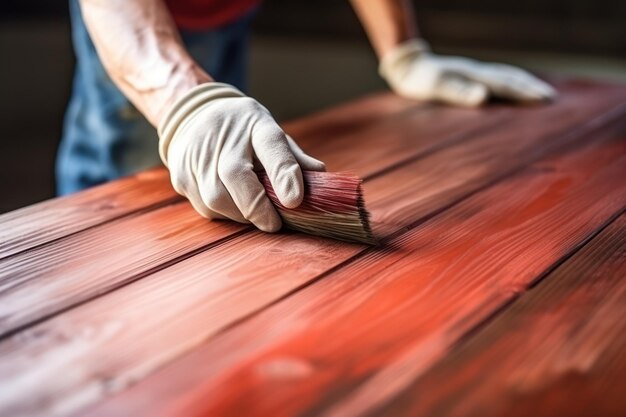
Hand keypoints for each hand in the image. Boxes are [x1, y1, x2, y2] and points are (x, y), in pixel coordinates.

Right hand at [158, 83, 325, 231]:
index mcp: (255, 123)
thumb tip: (321, 177)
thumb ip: (293, 158)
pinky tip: (233, 204)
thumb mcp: (271, 133)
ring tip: (255, 211)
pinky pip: (206, 207)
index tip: (295, 201)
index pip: (271, 146)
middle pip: (236, 176)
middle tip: (274, 224)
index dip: (284, 173)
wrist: (194, 116)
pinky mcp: (182, 175)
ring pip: (217, 198)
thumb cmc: (244, 131)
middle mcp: (222, 136)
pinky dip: (225, 212)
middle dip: (257, 206)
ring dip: (241, 213)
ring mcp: (197, 156)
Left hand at [379, 39, 555, 106]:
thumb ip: (459, 92)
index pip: (506, 85)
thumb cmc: (420, 81)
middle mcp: (478, 72)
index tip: (546, 100)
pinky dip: (509, 82)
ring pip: (505, 76)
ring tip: (538, 92)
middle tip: (551, 98)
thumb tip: (483, 96)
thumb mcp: (436, 88)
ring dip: (523, 84)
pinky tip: (510, 88)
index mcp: (475, 76)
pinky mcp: (468, 76)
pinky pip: (495, 78)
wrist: (407, 66)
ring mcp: (474, 72)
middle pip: (511, 78)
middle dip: (531, 88)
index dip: (526, 93)